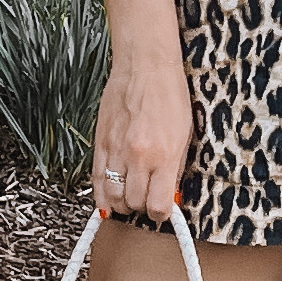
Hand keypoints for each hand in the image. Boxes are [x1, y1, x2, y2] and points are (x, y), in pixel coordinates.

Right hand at [91, 47, 193, 220]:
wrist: (145, 66)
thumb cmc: (169, 95)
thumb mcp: (185, 135)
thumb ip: (175, 169)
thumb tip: (169, 195)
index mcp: (163, 155)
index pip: (158, 205)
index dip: (162, 214)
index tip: (164, 211)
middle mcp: (137, 156)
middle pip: (133, 203)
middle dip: (142, 208)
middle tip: (147, 202)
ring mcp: (116, 150)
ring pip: (112, 196)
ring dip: (121, 204)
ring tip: (129, 199)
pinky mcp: (100, 142)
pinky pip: (97, 179)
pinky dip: (102, 194)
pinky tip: (107, 200)